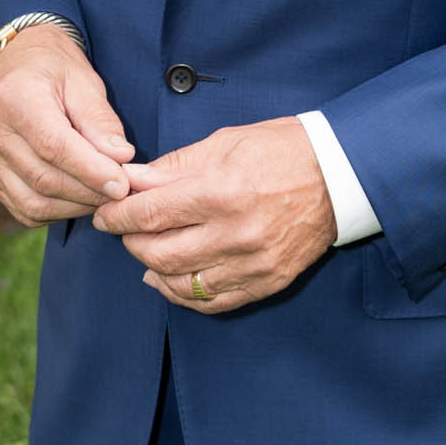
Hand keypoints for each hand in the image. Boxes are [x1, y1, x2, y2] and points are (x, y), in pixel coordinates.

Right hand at [0, 27, 136, 223]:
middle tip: (122, 194)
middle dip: (89, 193)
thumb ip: (101, 121)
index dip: (90, 171)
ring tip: (103, 197)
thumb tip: (121, 158)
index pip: (52, 146)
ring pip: (33, 202)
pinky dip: (55, 213)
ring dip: (75, 207)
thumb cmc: (56, 70)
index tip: (122, 185)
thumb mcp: (85, 82)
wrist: (19, 64)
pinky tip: (78, 200)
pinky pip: (23, 209)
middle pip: (44, 179)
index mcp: (14, 97)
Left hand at [94, 116, 335, 312]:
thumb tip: (129, 182)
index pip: (148, 214)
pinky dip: (182, 294)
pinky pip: (211, 301)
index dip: (116, 216)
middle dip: (131, 242)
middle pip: (158, 254)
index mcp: (222, 191)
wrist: (340, 176)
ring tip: (147, 252)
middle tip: (126, 230)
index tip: (104, 214)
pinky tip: (170, 279)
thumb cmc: (282, 150)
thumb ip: (172, 167)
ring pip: (180, 283)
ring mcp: (253, 263)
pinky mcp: (266, 282)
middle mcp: (236, 233)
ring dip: (152, 269)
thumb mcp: (224, 143)